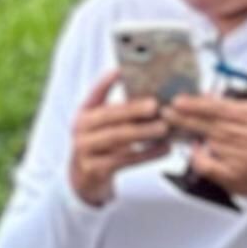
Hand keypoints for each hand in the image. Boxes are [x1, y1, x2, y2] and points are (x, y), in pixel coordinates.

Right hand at [67, 73, 175, 207]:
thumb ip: (122, 109)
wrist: (84, 177)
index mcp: (85, 112)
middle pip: (109, 116)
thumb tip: (159, 92)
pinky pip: (124, 160)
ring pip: (117, 138)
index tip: (120, 70)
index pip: (94, 93)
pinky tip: (166, 148)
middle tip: (155, 105)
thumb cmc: (104, 141)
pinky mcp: (93, 169)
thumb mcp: (104, 124)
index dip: (105, 82)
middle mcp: (81, 129)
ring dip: (143, 132)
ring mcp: (84, 150)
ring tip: (164, 128)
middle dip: (133, 110)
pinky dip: (147, 154)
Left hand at [161, 87, 246, 201]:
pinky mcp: (234, 175)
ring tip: (180, 130)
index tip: (180, 101)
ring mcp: (244, 157)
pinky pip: (206, 164)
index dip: (198, 105)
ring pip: (208, 142)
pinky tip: (196, 150)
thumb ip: (237, 106)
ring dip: (192, 135)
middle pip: (212, 124)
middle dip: (186, 118)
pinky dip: (197, 156)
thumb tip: (209, 97)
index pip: (223, 108)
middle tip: (168, 113)